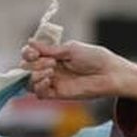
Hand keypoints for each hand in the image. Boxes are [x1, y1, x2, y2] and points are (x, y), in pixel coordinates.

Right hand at [20, 39, 136, 101]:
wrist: (110, 73)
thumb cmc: (95, 58)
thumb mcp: (70, 49)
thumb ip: (49, 49)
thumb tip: (29, 42)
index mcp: (52, 55)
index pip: (30, 55)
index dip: (27, 53)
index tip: (32, 52)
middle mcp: (50, 69)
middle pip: (26, 68)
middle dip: (32, 64)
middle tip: (50, 62)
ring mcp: (53, 82)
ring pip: (29, 82)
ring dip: (34, 75)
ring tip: (50, 70)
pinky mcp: (58, 94)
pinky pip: (39, 93)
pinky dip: (38, 86)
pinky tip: (47, 80)